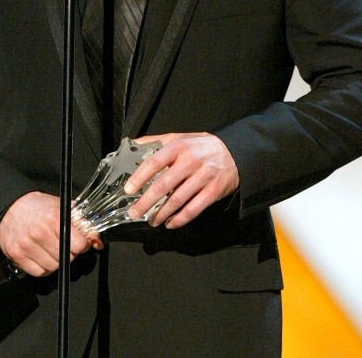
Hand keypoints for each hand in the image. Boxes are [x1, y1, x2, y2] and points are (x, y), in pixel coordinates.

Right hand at [0, 191, 102, 276]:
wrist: (11, 206)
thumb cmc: (40, 207)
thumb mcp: (64, 207)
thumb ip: (83, 224)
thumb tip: (97, 243)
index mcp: (54, 218)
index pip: (79, 245)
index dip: (82, 245)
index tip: (78, 242)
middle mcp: (40, 232)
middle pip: (67, 258)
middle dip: (69, 253)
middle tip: (63, 244)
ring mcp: (27, 245)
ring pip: (53, 268)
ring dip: (56, 262)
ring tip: (51, 249)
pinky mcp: (17, 255)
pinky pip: (38, 272)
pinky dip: (43, 268)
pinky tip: (41, 255)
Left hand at [124, 133, 238, 228]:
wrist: (233, 152)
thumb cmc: (200, 146)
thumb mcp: (179, 138)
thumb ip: (155, 141)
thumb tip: (131, 145)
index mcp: (178, 147)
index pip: (154, 162)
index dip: (140, 177)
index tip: (128, 190)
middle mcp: (190, 161)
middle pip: (163, 185)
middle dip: (146, 202)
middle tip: (134, 213)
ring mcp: (203, 177)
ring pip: (177, 200)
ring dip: (161, 214)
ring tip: (151, 221)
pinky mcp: (213, 191)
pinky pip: (194, 209)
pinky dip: (180, 219)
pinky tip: (170, 223)